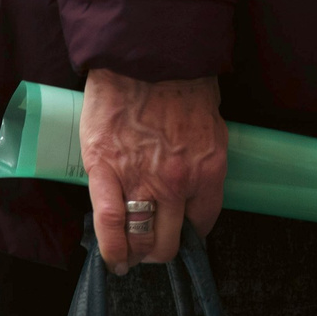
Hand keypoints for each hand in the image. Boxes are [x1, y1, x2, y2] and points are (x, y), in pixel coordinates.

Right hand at [81, 68, 224, 273]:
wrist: (148, 55)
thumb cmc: (183, 84)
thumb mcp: (211, 126)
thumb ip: (202, 160)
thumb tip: (194, 186)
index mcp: (208, 169)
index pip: (202, 222)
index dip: (189, 235)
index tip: (181, 236)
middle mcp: (178, 181)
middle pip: (169, 238)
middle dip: (161, 250)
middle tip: (152, 249)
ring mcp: (141, 178)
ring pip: (140, 237)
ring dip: (136, 253)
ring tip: (131, 257)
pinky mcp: (106, 170)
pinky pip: (109, 223)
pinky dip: (111, 247)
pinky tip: (114, 259)